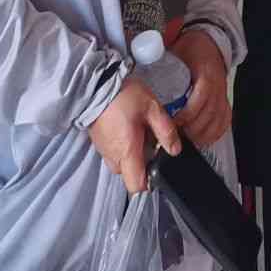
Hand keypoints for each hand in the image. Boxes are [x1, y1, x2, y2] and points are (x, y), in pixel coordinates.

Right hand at [89, 77, 180, 193]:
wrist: (95, 84)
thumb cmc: (122, 95)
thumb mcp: (152, 109)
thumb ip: (166, 131)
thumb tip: (175, 150)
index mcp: (127, 152)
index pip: (136, 187)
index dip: (149, 183)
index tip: (158, 167)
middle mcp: (113, 157)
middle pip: (131, 174)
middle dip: (144, 161)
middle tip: (151, 139)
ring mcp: (104, 151)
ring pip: (123, 163)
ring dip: (133, 152)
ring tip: (139, 129)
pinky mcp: (99, 143)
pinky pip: (114, 152)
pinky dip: (123, 145)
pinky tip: (128, 126)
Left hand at [171, 29, 230, 147]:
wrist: (210, 43)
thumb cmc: (192, 49)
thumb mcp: (177, 54)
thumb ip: (164, 67)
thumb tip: (146, 83)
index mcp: (206, 74)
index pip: (201, 98)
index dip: (187, 114)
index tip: (174, 122)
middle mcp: (217, 86)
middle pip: (209, 114)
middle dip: (192, 129)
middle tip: (176, 135)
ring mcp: (222, 95)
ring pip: (218, 120)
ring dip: (203, 134)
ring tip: (187, 139)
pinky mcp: (225, 101)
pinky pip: (225, 120)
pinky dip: (215, 133)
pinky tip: (203, 139)